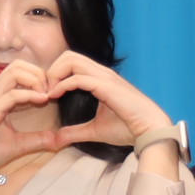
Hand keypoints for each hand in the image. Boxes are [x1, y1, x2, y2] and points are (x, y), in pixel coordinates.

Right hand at [0, 58, 64, 194]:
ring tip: (47, 95)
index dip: (39, 77)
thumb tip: (58, 140)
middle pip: (18, 65)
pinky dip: (30, 95)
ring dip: (35, 80)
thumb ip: (37, 139)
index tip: (52, 93)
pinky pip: (11, 94)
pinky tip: (42, 101)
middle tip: (51, 91)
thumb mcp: (17, 144)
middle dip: (39, 73)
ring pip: (14, 72)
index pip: (19, 71)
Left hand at [39, 51, 174, 157]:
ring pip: (71, 60)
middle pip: (69, 55)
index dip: (55, 73)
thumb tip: (56, 139)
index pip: (72, 62)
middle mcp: (102, 73)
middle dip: (51, 69)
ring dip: (54, 74)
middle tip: (44, 90)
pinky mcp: (107, 86)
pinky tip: (54, 96)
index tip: (46, 93)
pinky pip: (78, 78)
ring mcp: (105, 77)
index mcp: (100, 78)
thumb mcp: (95, 130)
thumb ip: (75, 132)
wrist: (150, 131)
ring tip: (48, 93)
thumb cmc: (129, 128)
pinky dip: (62, 85)